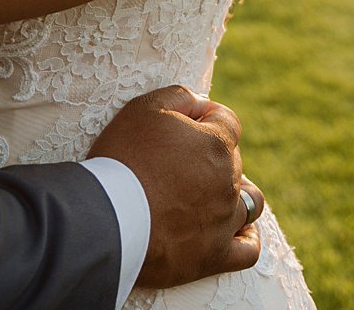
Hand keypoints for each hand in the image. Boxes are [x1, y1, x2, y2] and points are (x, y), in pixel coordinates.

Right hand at [90, 85, 264, 288]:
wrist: (104, 220)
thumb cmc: (122, 160)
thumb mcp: (143, 109)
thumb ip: (179, 98)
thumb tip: (201, 103)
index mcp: (216, 145)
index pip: (227, 121)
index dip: (206, 119)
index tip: (181, 127)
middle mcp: (228, 183)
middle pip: (234, 161)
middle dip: (211, 155)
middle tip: (175, 162)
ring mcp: (224, 222)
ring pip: (249, 203)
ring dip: (235, 194)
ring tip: (210, 195)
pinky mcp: (214, 257)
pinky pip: (247, 250)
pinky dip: (245, 238)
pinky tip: (235, 231)